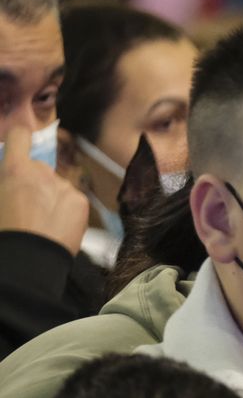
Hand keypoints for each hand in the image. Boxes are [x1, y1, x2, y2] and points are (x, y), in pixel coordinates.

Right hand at [0, 123, 88, 253]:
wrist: (29, 261)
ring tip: (40, 220)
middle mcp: (42, 172)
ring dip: (49, 196)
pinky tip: (55, 226)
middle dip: (31, 180)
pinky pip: (70, 198)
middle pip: (37, 167)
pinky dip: (64, 208)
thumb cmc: (5, 231)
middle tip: (24, 204)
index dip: (18, 138)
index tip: (19, 142)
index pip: (19, 136)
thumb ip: (6, 181)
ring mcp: (64, 186)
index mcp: (15, 170)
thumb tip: (11, 179)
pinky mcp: (81, 201)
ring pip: (55, 185)